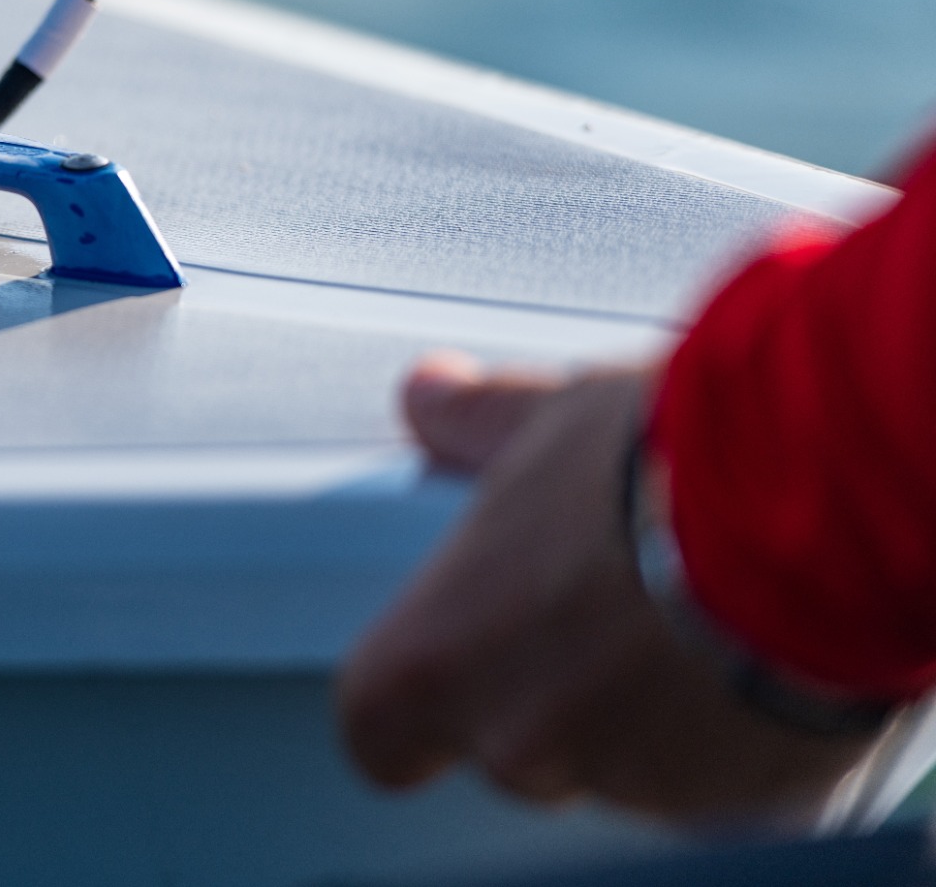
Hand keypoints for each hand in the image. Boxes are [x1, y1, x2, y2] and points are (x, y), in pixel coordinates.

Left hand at [335, 352, 875, 825]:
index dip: (409, 697)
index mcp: (439, 659)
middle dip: (542, 683)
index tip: (440, 657)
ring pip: (608, 760)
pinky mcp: (736, 801)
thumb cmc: (672, 463)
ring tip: (689, 610)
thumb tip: (430, 398)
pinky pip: (707, 780)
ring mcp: (628, 781)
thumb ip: (476, 424)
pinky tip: (749, 654)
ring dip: (633, 704)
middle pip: (501, 739)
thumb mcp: (552, 420)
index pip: (376, 725)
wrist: (824, 508)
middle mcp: (518, 740)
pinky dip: (718, 732)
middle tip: (595, 602)